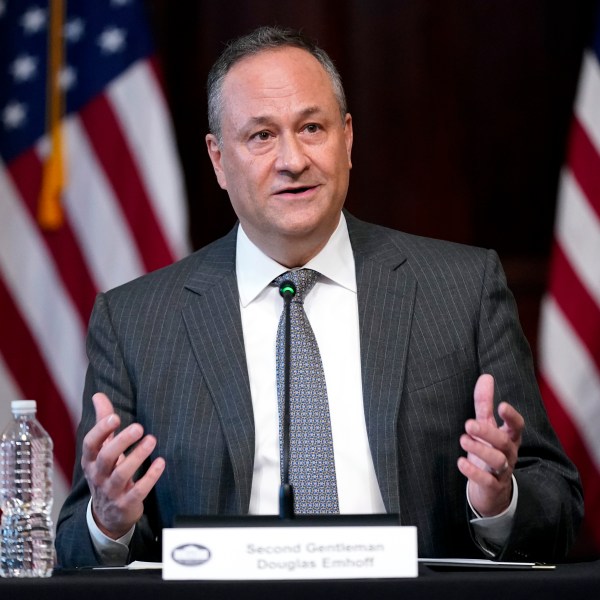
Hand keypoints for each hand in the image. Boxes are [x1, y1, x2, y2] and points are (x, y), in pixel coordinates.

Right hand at [81, 392, 165, 538]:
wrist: (107, 515)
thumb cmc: (107, 472)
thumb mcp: (102, 449)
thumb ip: (103, 422)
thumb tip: (98, 395)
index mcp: (90, 460)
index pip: (90, 444)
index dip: (101, 431)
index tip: (114, 417)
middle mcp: (98, 475)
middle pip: (105, 458)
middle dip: (121, 442)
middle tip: (139, 427)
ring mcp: (111, 491)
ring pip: (122, 474)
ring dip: (138, 456)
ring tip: (152, 440)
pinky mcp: (126, 504)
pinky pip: (138, 491)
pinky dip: (150, 477)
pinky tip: (161, 462)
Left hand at [457, 374, 523, 516]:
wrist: (491, 489)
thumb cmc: (489, 449)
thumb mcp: (487, 425)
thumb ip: (485, 403)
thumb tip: (486, 376)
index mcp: (509, 438)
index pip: (517, 427)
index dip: (512, 417)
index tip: (502, 406)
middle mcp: (509, 454)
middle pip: (504, 442)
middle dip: (488, 433)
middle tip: (469, 424)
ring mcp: (502, 471)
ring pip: (498, 461)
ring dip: (480, 450)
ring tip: (463, 440)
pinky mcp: (493, 487)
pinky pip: (487, 481)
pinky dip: (474, 473)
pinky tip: (461, 463)